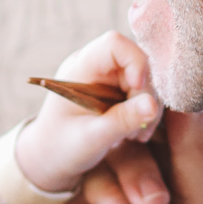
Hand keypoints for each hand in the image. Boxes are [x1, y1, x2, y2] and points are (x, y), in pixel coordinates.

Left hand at [14, 30, 170, 203]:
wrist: (49, 159)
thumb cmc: (61, 148)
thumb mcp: (91, 139)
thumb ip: (121, 121)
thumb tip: (153, 105)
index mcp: (80, 68)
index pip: (114, 44)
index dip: (135, 61)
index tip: (138, 91)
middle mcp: (95, 67)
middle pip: (137, 63)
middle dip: (145, 96)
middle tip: (138, 131)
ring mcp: (108, 78)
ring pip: (145, 80)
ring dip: (148, 109)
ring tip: (134, 137)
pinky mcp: (117, 91)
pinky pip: (143, 94)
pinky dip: (145, 113)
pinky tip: (135, 134)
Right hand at [17, 105, 202, 203]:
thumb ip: (199, 157)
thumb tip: (198, 94)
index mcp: (179, 166)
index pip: (180, 113)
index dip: (176, 105)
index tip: (172, 108)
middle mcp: (139, 161)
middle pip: (141, 120)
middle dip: (148, 157)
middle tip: (156, 201)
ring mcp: (98, 171)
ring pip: (110, 140)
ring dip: (127, 180)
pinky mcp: (63, 184)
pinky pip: (80, 160)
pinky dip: (103, 193)